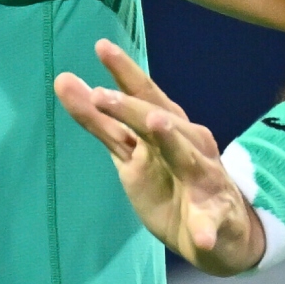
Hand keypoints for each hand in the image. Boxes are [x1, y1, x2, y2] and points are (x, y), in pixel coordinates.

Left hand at [54, 39, 266, 276]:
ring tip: (157, 125)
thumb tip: (63, 79)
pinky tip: (203, 236)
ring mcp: (205, 181)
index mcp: (168, 130)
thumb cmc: (170, 181)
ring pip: (188, 157)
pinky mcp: (216, 218)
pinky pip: (211, 223)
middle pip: (159, 121)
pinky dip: (207, 228)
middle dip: (133, 107)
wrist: (220, 235)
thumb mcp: (130, 151)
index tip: (101, 47)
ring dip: (172, 141)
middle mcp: (189, 147)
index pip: (144, 97)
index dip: (125, 73)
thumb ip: (99, 120)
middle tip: (103, 95)